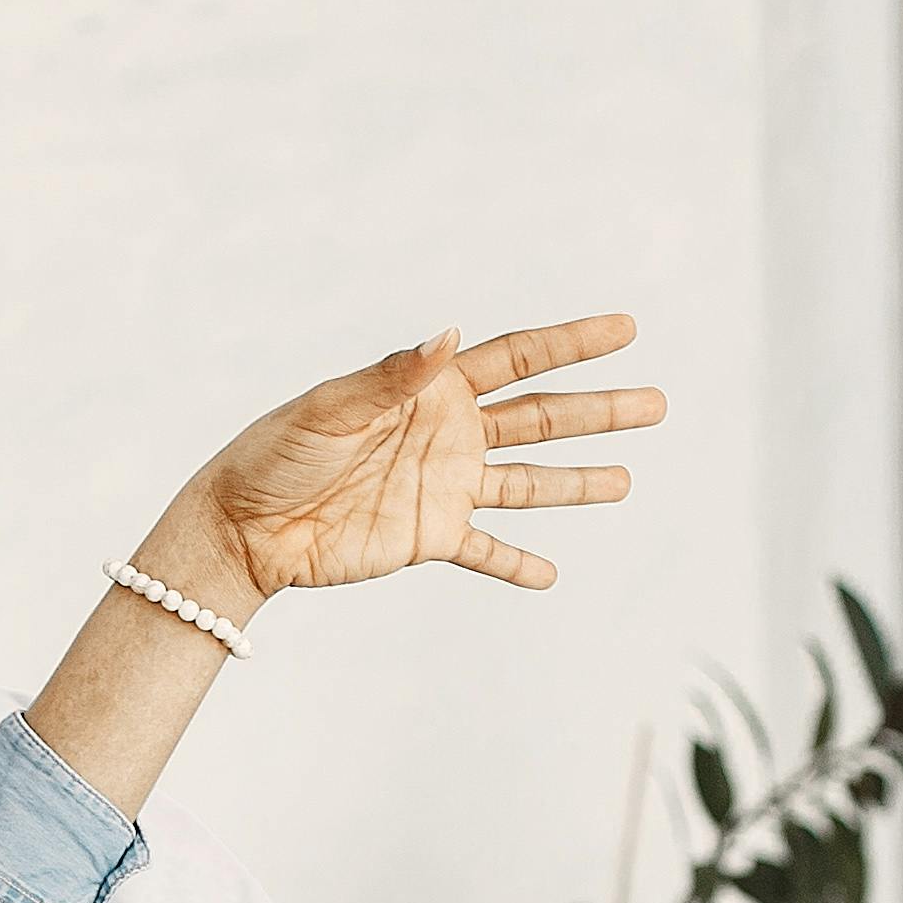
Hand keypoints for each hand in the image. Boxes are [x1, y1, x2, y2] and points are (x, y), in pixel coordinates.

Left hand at [186, 316, 660, 598]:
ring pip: (527, 482)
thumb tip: (450, 334)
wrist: (243, 527)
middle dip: (599, 411)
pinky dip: (515, 564)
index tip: (626, 327)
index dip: (572, 343)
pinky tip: (551, 574)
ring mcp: (444, 487)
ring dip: (577, 483)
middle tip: (658, 404)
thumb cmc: (276, 454)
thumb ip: (394, 377)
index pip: (518, 359)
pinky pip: (483, 552)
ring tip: (626, 481)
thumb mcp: (332, 409)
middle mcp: (448, 434)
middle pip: (541, 418)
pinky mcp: (428, 538)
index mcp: (432, 390)